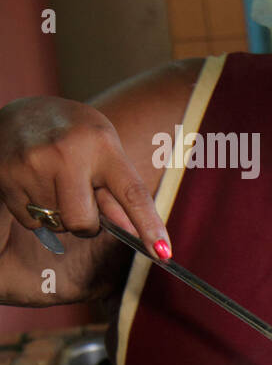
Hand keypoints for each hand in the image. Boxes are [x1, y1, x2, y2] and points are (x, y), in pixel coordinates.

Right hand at [0, 96, 170, 258]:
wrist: (22, 111)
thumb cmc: (76, 136)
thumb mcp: (106, 151)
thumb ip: (119, 192)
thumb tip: (134, 233)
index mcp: (102, 145)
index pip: (132, 194)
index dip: (149, 226)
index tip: (164, 253)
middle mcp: (67, 153)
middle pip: (83, 222)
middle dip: (87, 224)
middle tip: (82, 201)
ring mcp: (32, 164)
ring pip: (56, 224)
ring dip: (59, 214)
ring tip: (55, 182)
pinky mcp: (6, 175)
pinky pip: (30, 221)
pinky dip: (36, 212)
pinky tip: (35, 185)